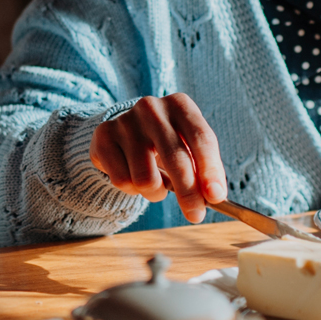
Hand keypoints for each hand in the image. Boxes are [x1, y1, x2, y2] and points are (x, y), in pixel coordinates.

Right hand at [89, 94, 226, 222]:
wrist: (125, 129)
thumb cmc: (166, 142)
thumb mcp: (188, 146)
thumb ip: (203, 168)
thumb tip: (215, 195)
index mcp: (180, 105)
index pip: (201, 139)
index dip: (211, 170)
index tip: (216, 196)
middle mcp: (152, 108)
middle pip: (175, 159)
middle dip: (188, 193)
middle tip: (195, 214)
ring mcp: (126, 121)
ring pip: (146, 178)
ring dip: (155, 193)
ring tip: (156, 184)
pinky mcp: (104, 136)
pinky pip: (122, 181)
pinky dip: (132, 189)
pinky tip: (133, 175)